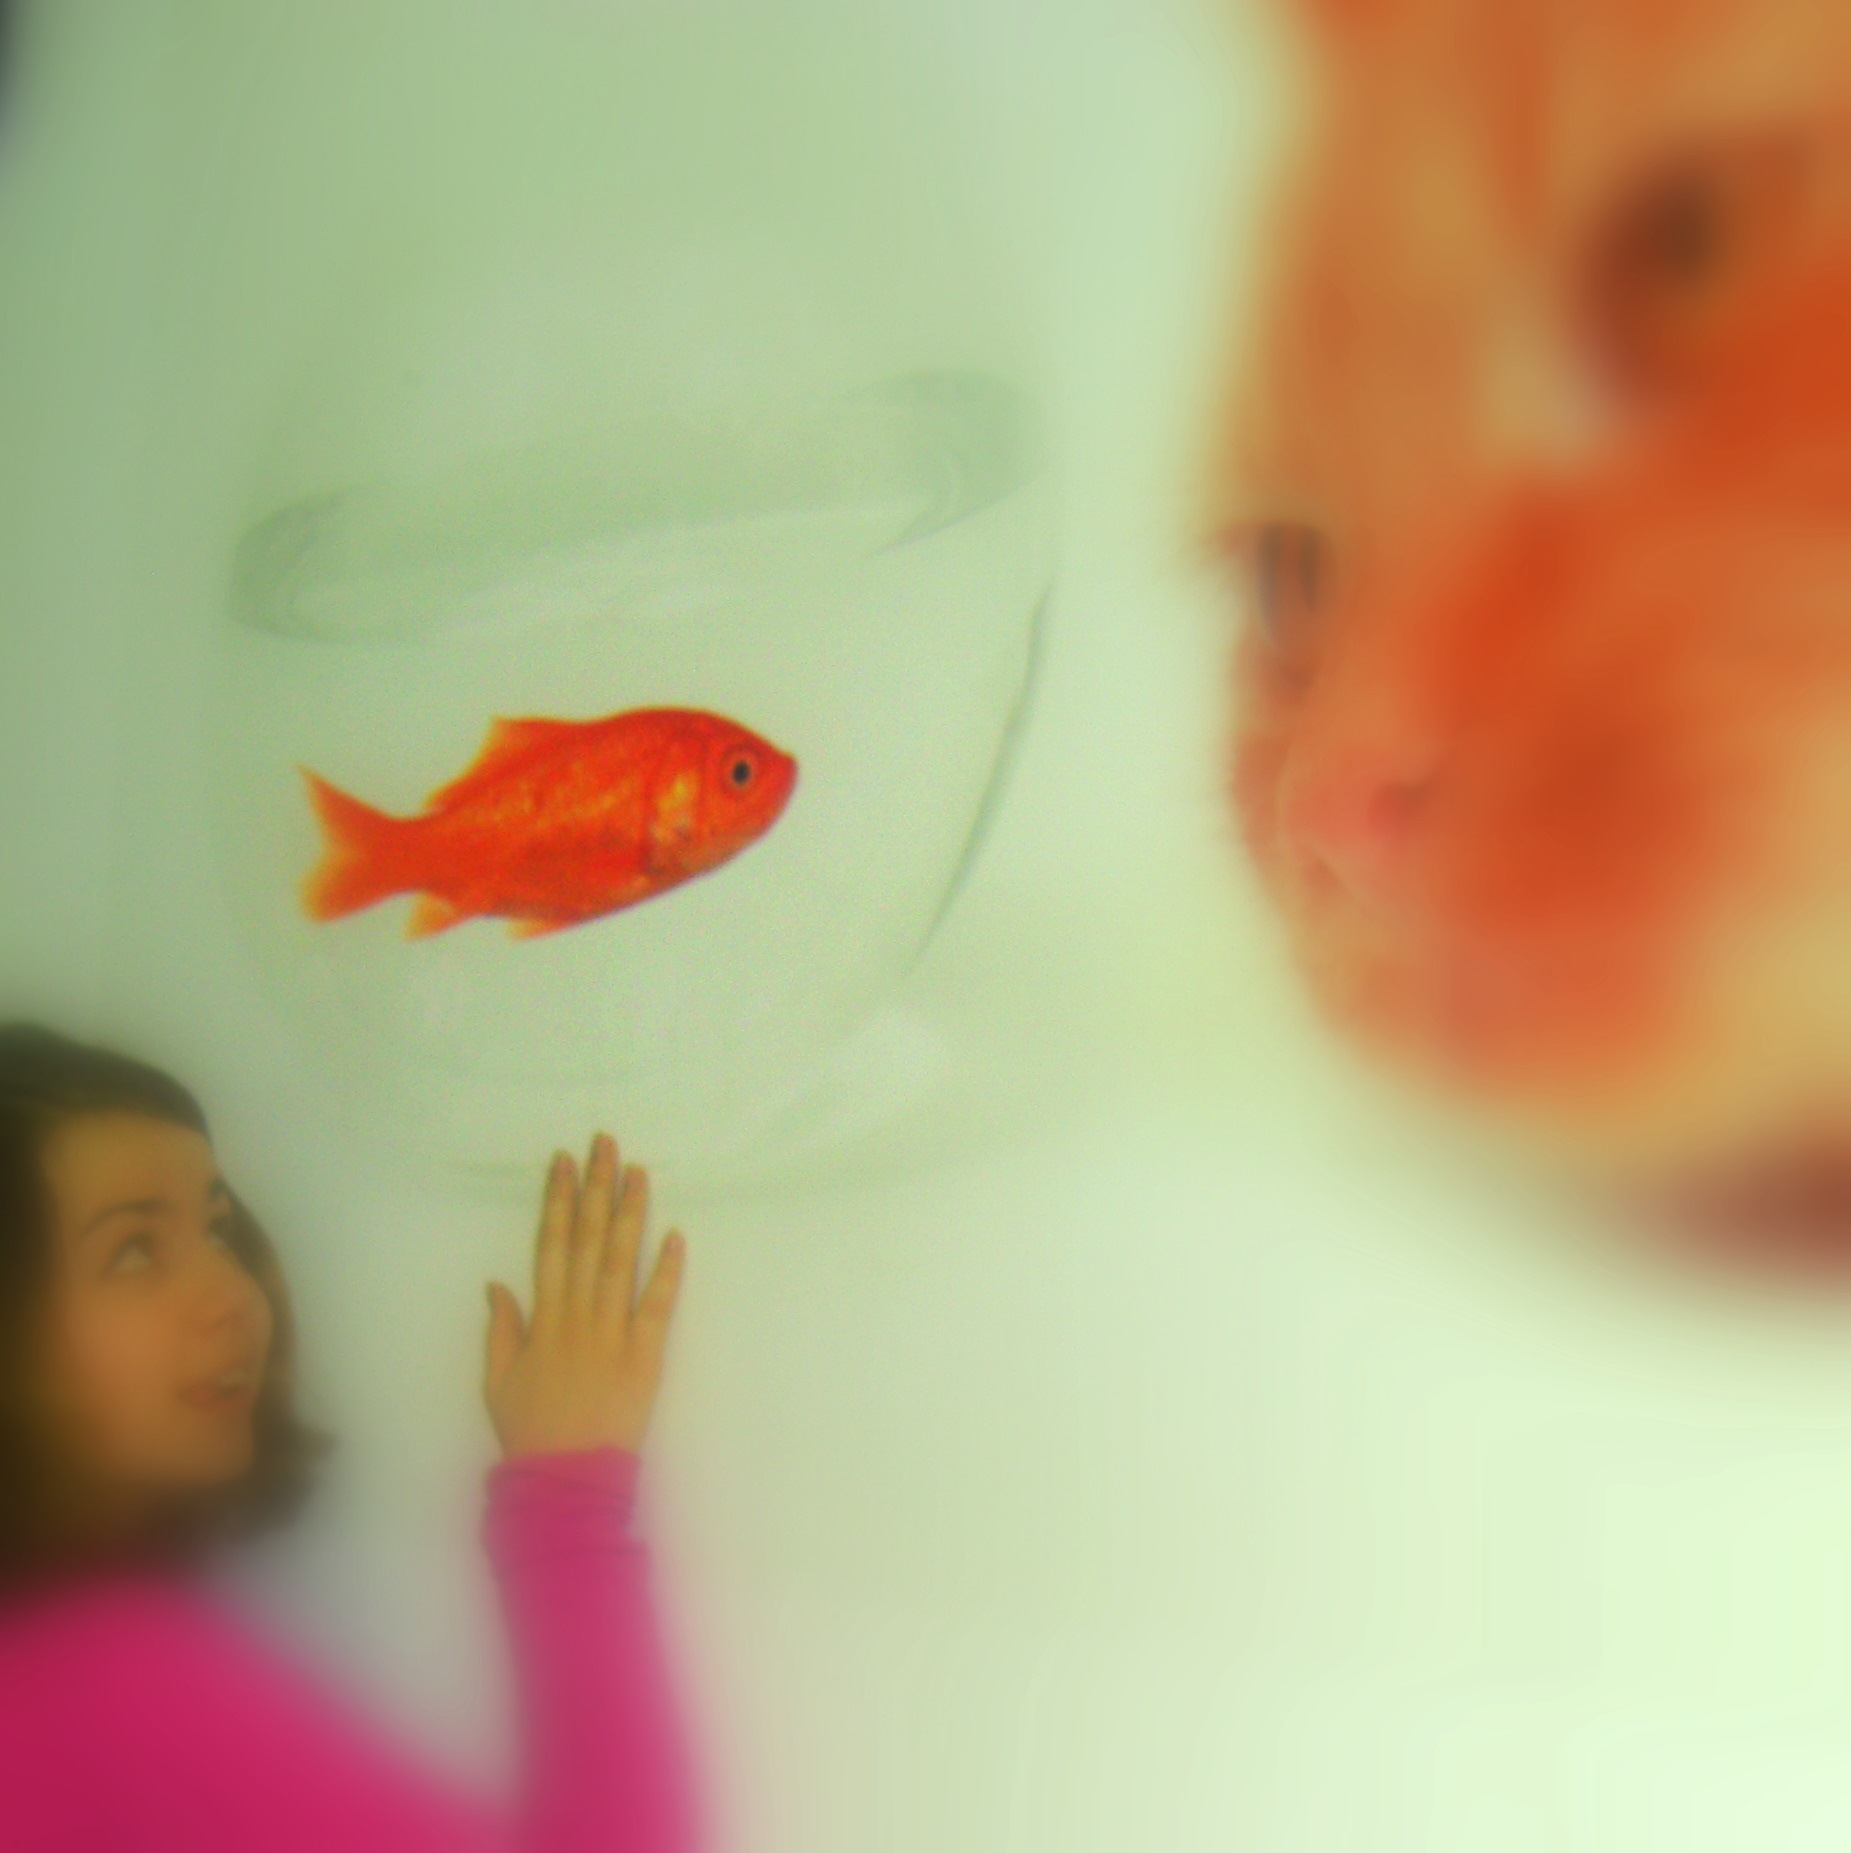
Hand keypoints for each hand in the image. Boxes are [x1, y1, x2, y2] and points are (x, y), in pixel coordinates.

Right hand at [484, 1133, 685, 1458]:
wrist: (563, 1481)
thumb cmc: (529, 1432)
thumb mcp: (498, 1381)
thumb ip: (501, 1330)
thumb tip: (497, 1283)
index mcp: (542, 1321)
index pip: (550, 1246)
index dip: (557, 1201)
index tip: (562, 1162)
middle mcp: (577, 1318)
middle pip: (586, 1241)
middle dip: (595, 1189)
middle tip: (604, 1143)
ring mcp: (612, 1335)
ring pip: (620, 1263)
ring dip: (630, 1214)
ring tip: (638, 1171)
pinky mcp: (645, 1358)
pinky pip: (658, 1308)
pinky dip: (667, 1271)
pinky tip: (675, 1236)